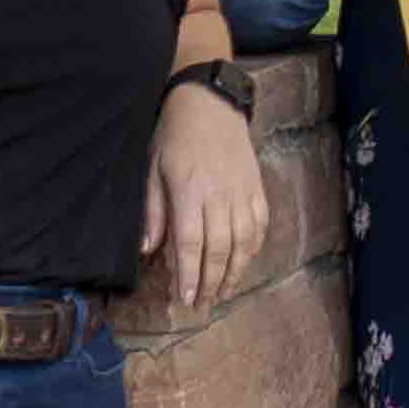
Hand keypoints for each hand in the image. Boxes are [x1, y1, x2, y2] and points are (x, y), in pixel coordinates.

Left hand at [138, 83, 269, 313]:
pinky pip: (260, 225)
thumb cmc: (175, 136)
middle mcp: (220, 195)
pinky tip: (243, 263)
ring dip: (235, 272)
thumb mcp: (152, 169)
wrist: (210, 103)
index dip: (189, 275)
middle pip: (219, 249)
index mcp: (190, 191)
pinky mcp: (257, 187)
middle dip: (211, 282)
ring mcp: (242, 192)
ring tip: (224, 292)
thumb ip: (154, 211)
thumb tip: (148, 249)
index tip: (185, 298)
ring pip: (244, 242)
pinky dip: (253, 248)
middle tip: (202, 304)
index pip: (192, 243)